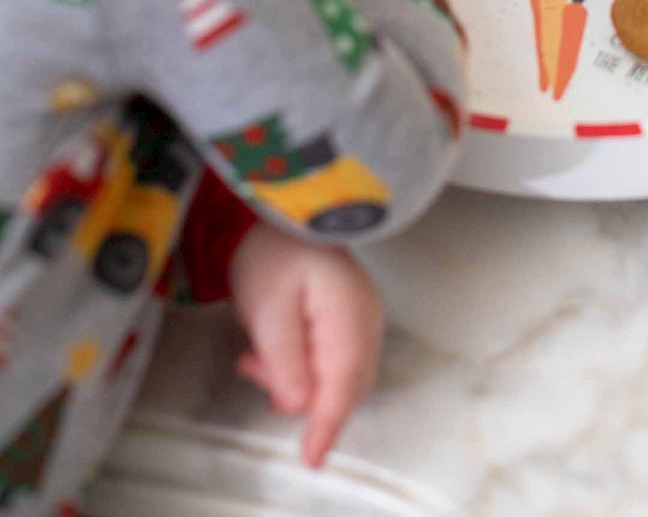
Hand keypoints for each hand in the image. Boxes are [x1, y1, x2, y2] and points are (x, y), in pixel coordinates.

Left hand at [230, 222, 384, 467]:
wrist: (282, 214)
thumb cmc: (272, 254)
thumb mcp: (267, 308)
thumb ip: (283, 360)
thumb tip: (299, 405)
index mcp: (349, 313)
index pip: (343, 383)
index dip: (328, 425)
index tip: (312, 458)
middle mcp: (367, 319)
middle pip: (345, 384)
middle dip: (303, 395)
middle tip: (256, 366)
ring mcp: (364, 318)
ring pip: (338, 375)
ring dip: (299, 379)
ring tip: (258, 354)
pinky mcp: (353, 319)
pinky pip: (334, 360)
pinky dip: (305, 366)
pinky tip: (274, 350)